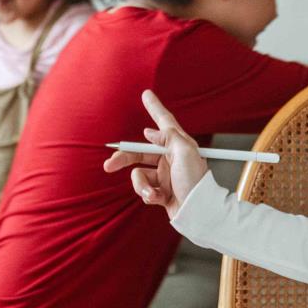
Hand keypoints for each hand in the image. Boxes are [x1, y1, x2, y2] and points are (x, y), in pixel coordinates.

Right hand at [103, 90, 207, 219]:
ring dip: (141, 185)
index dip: (155, 107)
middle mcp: (171, 158)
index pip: (164, 122)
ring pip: (138, 174)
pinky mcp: (161, 191)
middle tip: (109, 165)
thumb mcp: (186, 153)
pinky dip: (148, 195)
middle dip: (124, 158)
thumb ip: (169, 137)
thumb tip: (151, 132)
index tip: (146, 94)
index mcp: (179, 145)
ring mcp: (165, 175)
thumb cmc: (196, 182)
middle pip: (140, 152)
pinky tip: (160, 200)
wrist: (198, 213)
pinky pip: (144, 189)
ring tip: (152, 193)